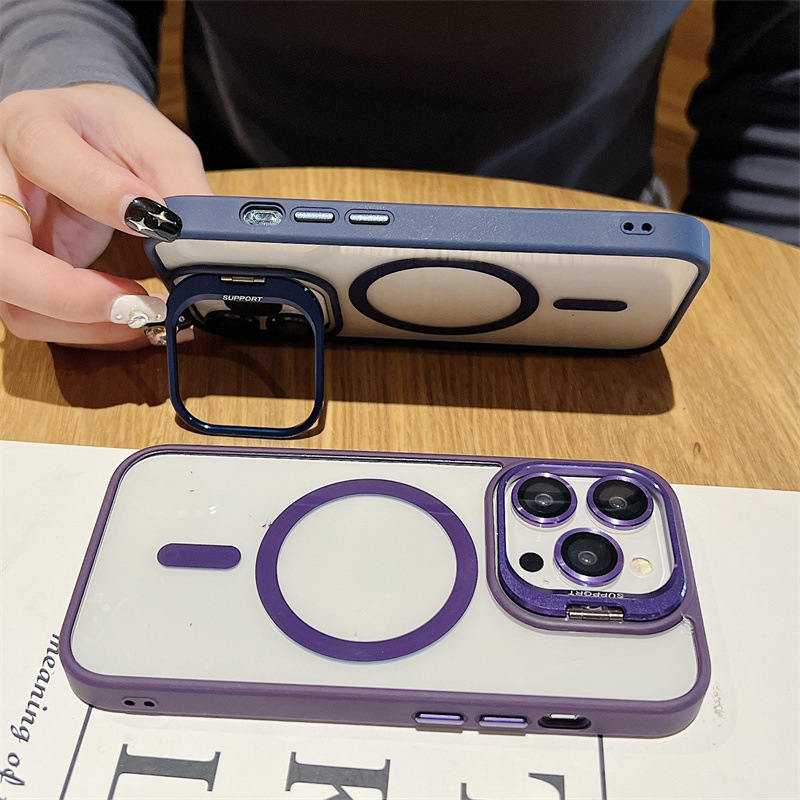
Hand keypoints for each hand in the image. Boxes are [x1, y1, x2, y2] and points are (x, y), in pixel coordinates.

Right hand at [0, 83, 211, 347]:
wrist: (81, 141)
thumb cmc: (112, 135)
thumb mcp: (155, 144)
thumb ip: (177, 186)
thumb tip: (202, 247)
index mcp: (28, 124)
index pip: (41, 151)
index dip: (97, 190)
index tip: (160, 222)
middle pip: (5, 259)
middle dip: (73, 296)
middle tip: (141, 305)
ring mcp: (2, 239)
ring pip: (19, 306)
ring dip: (89, 327)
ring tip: (152, 318)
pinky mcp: (20, 277)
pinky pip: (41, 321)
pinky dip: (93, 333)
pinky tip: (138, 323)